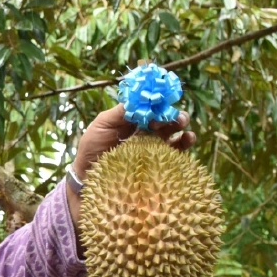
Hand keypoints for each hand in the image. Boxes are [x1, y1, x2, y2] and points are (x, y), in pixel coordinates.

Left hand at [72, 104, 195, 183]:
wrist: (88, 178)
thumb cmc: (92, 150)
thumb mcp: (101, 126)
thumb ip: (119, 112)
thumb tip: (140, 98)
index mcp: (133, 121)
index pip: (151, 107)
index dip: (158, 104)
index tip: (160, 104)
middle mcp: (145, 132)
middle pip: (165, 118)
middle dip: (172, 114)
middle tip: (174, 116)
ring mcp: (153, 148)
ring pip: (174, 132)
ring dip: (181, 124)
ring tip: (182, 124)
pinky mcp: (158, 164)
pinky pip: (176, 152)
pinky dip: (185, 143)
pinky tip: (188, 138)